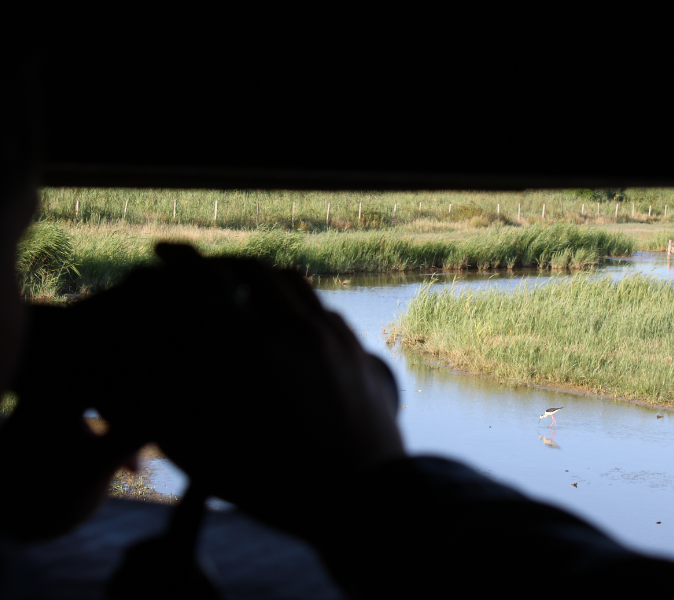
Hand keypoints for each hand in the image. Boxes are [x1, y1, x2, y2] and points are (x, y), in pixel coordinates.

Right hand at [11, 243, 405, 532]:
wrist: (368, 501)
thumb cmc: (282, 490)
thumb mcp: (208, 465)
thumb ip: (163, 416)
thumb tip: (148, 366)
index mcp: (250, 356)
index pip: (204, 286)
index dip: (176, 262)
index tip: (160, 253)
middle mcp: (293, 332)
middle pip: (249, 269)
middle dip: (217, 262)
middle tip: (197, 271)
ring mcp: (331, 336)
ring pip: (289, 280)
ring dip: (257, 276)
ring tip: (238, 288)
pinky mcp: (356, 348)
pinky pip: (320, 305)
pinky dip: (294, 301)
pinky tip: (285, 322)